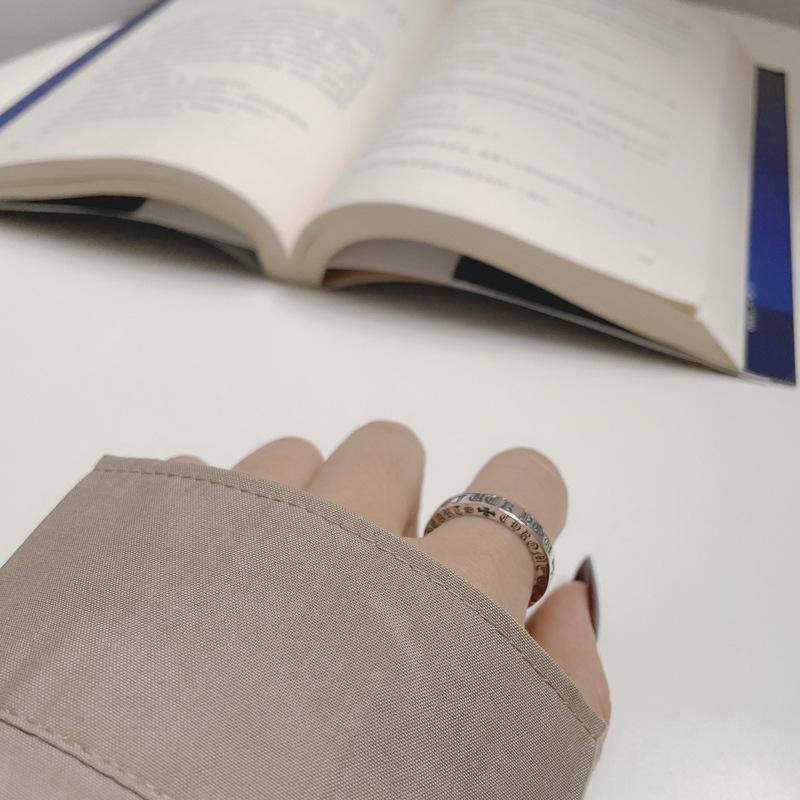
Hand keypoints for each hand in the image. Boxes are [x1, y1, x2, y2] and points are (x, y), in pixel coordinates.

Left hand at [172, 420, 610, 720]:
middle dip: (388, 503)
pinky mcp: (151, 520)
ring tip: (272, 604)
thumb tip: (567, 600)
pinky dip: (208, 521)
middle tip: (364, 589)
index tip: (498, 537)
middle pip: (393, 448)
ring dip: (296, 511)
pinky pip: (198, 477)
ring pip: (296, 457)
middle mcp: (353, 530)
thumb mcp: (508, 779)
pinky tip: (200, 603)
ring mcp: (245, 513)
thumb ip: (566, 680)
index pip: (523, 482)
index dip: (520, 505)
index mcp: (452, 592)